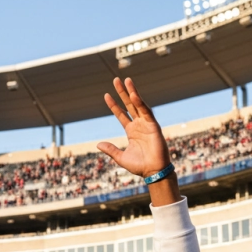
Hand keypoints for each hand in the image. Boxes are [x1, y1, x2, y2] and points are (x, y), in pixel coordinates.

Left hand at [97, 78, 178, 205]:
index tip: (106, 95)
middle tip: (116, 79)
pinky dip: (140, 103)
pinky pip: (146, 112)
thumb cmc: (139, 166)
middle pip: (129, 105)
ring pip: (138, 104)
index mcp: (132, 131)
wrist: (153, 172)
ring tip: (126, 80)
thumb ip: (111, 150)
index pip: (121, 114)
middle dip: (123, 92)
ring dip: (132, 92)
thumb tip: (98, 144)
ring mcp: (147, 124)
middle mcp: (139, 125)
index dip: (114, 105)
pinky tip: (134, 95)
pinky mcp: (154, 126)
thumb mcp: (120, 157)